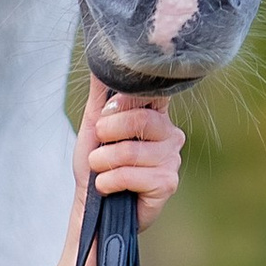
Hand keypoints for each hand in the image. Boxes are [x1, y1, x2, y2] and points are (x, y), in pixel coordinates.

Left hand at [73, 76, 183, 229]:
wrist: (93, 204)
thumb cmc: (96, 164)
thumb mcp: (93, 124)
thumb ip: (101, 94)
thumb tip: (101, 61)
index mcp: (156, 115)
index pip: (150, 93)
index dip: (121, 103)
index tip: (103, 117)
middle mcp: (170, 134)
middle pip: (140, 119)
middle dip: (107, 133)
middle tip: (97, 145)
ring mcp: (172, 159)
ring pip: (130, 150)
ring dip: (102, 162)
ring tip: (99, 169)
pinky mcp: (168, 183)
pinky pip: (131, 175)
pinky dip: (108, 181)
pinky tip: (107, 187)